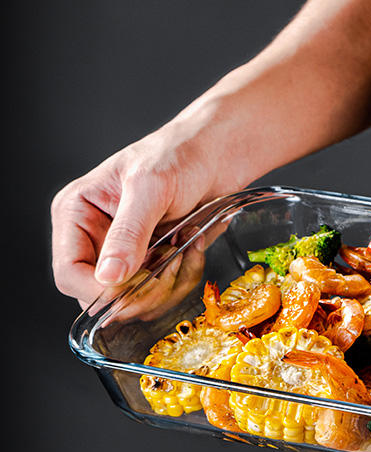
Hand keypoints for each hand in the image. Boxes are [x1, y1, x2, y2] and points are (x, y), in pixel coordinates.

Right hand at [51, 104, 234, 308]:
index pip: (69, 274)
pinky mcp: (157, 262)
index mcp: (77, 214)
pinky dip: (186, 275)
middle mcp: (98, 238)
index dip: (101, 290)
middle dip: (142, 290)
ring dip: (169, 282)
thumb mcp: (151, 187)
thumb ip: (128, 232)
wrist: (219, 151)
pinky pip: (166, 292)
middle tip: (172, 263)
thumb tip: (108, 276)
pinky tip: (195, 245)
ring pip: (137, 300)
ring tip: (186, 244)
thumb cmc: (180, 154)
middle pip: (104, 296)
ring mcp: (129, 253)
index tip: (138, 285)